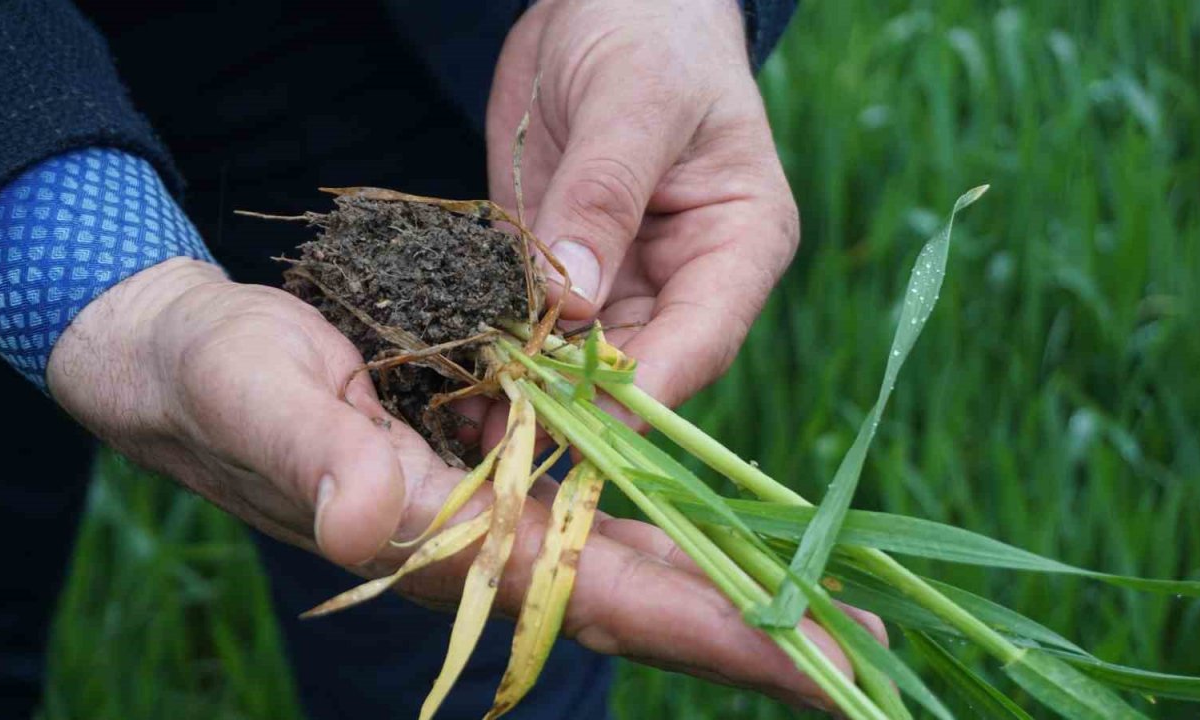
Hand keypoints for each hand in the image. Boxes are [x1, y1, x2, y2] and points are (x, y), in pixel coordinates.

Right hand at [48, 258, 879, 710]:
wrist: (188, 357)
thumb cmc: (212, 373)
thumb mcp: (251, 389)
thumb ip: (307, 452)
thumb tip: (363, 513)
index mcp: (440, 541)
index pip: (592, 595)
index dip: (704, 626)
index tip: (810, 655)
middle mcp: (481, 542)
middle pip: (637, 597)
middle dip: (750, 628)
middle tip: (865, 651)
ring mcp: (492, 508)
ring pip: (628, 559)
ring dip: (725, 582)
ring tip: (829, 606)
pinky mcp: (491, 465)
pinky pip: (598, 505)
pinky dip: (666, 522)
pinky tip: (722, 533)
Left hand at [487, 0, 798, 408]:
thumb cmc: (649, 28)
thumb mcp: (633, 100)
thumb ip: (605, 194)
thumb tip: (573, 302)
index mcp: (739, 243)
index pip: (700, 337)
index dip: (643, 393)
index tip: (580, 426)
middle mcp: (687, 278)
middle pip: (640, 369)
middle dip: (575, 407)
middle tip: (505, 441)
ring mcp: (624, 279)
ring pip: (583, 361)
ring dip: (531, 391)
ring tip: (469, 422)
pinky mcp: (566, 270)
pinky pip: (537, 325)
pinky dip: (504, 352)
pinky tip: (460, 377)